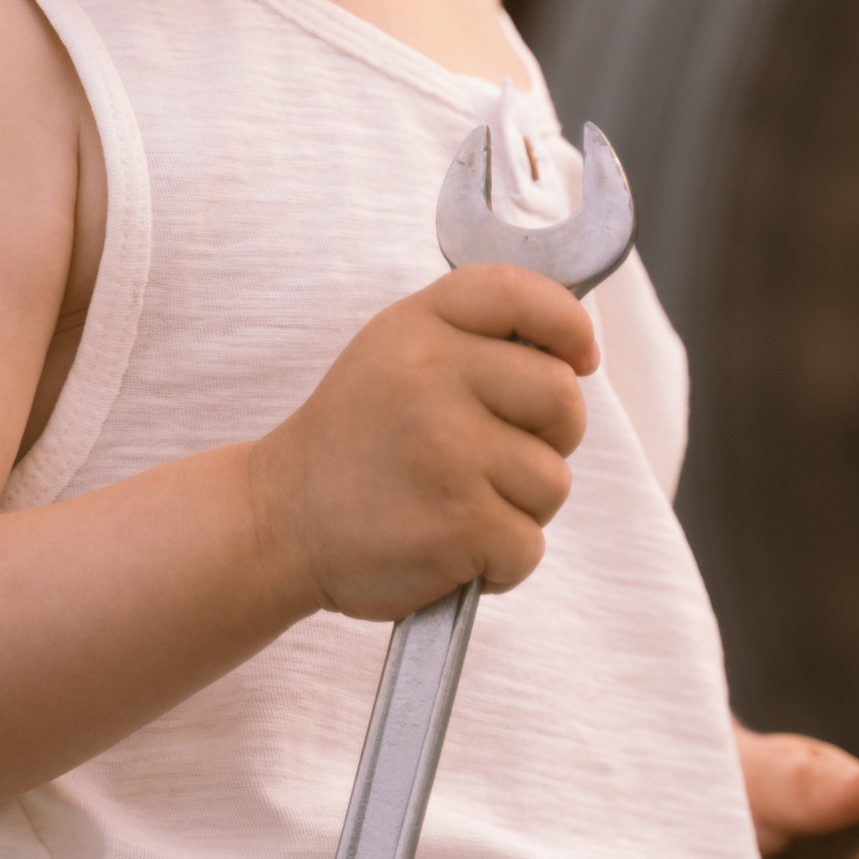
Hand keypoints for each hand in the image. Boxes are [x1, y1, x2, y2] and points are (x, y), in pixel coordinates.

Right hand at [254, 266, 597, 621]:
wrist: (280, 521)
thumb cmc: (355, 440)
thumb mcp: (395, 352)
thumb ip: (474, 336)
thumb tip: (577, 353)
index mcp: (421, 327)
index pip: (524, 297)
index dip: (569, 326)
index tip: (578, 360)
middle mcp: (435, 377)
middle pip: (563, 398)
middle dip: (552, 437)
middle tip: (497, 455)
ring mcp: (450, 450)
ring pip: (553, 481)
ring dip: (519, 507)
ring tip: (456, 504)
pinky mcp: (461, 522)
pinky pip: (529, 544)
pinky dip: (500, 562)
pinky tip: (450, 547)